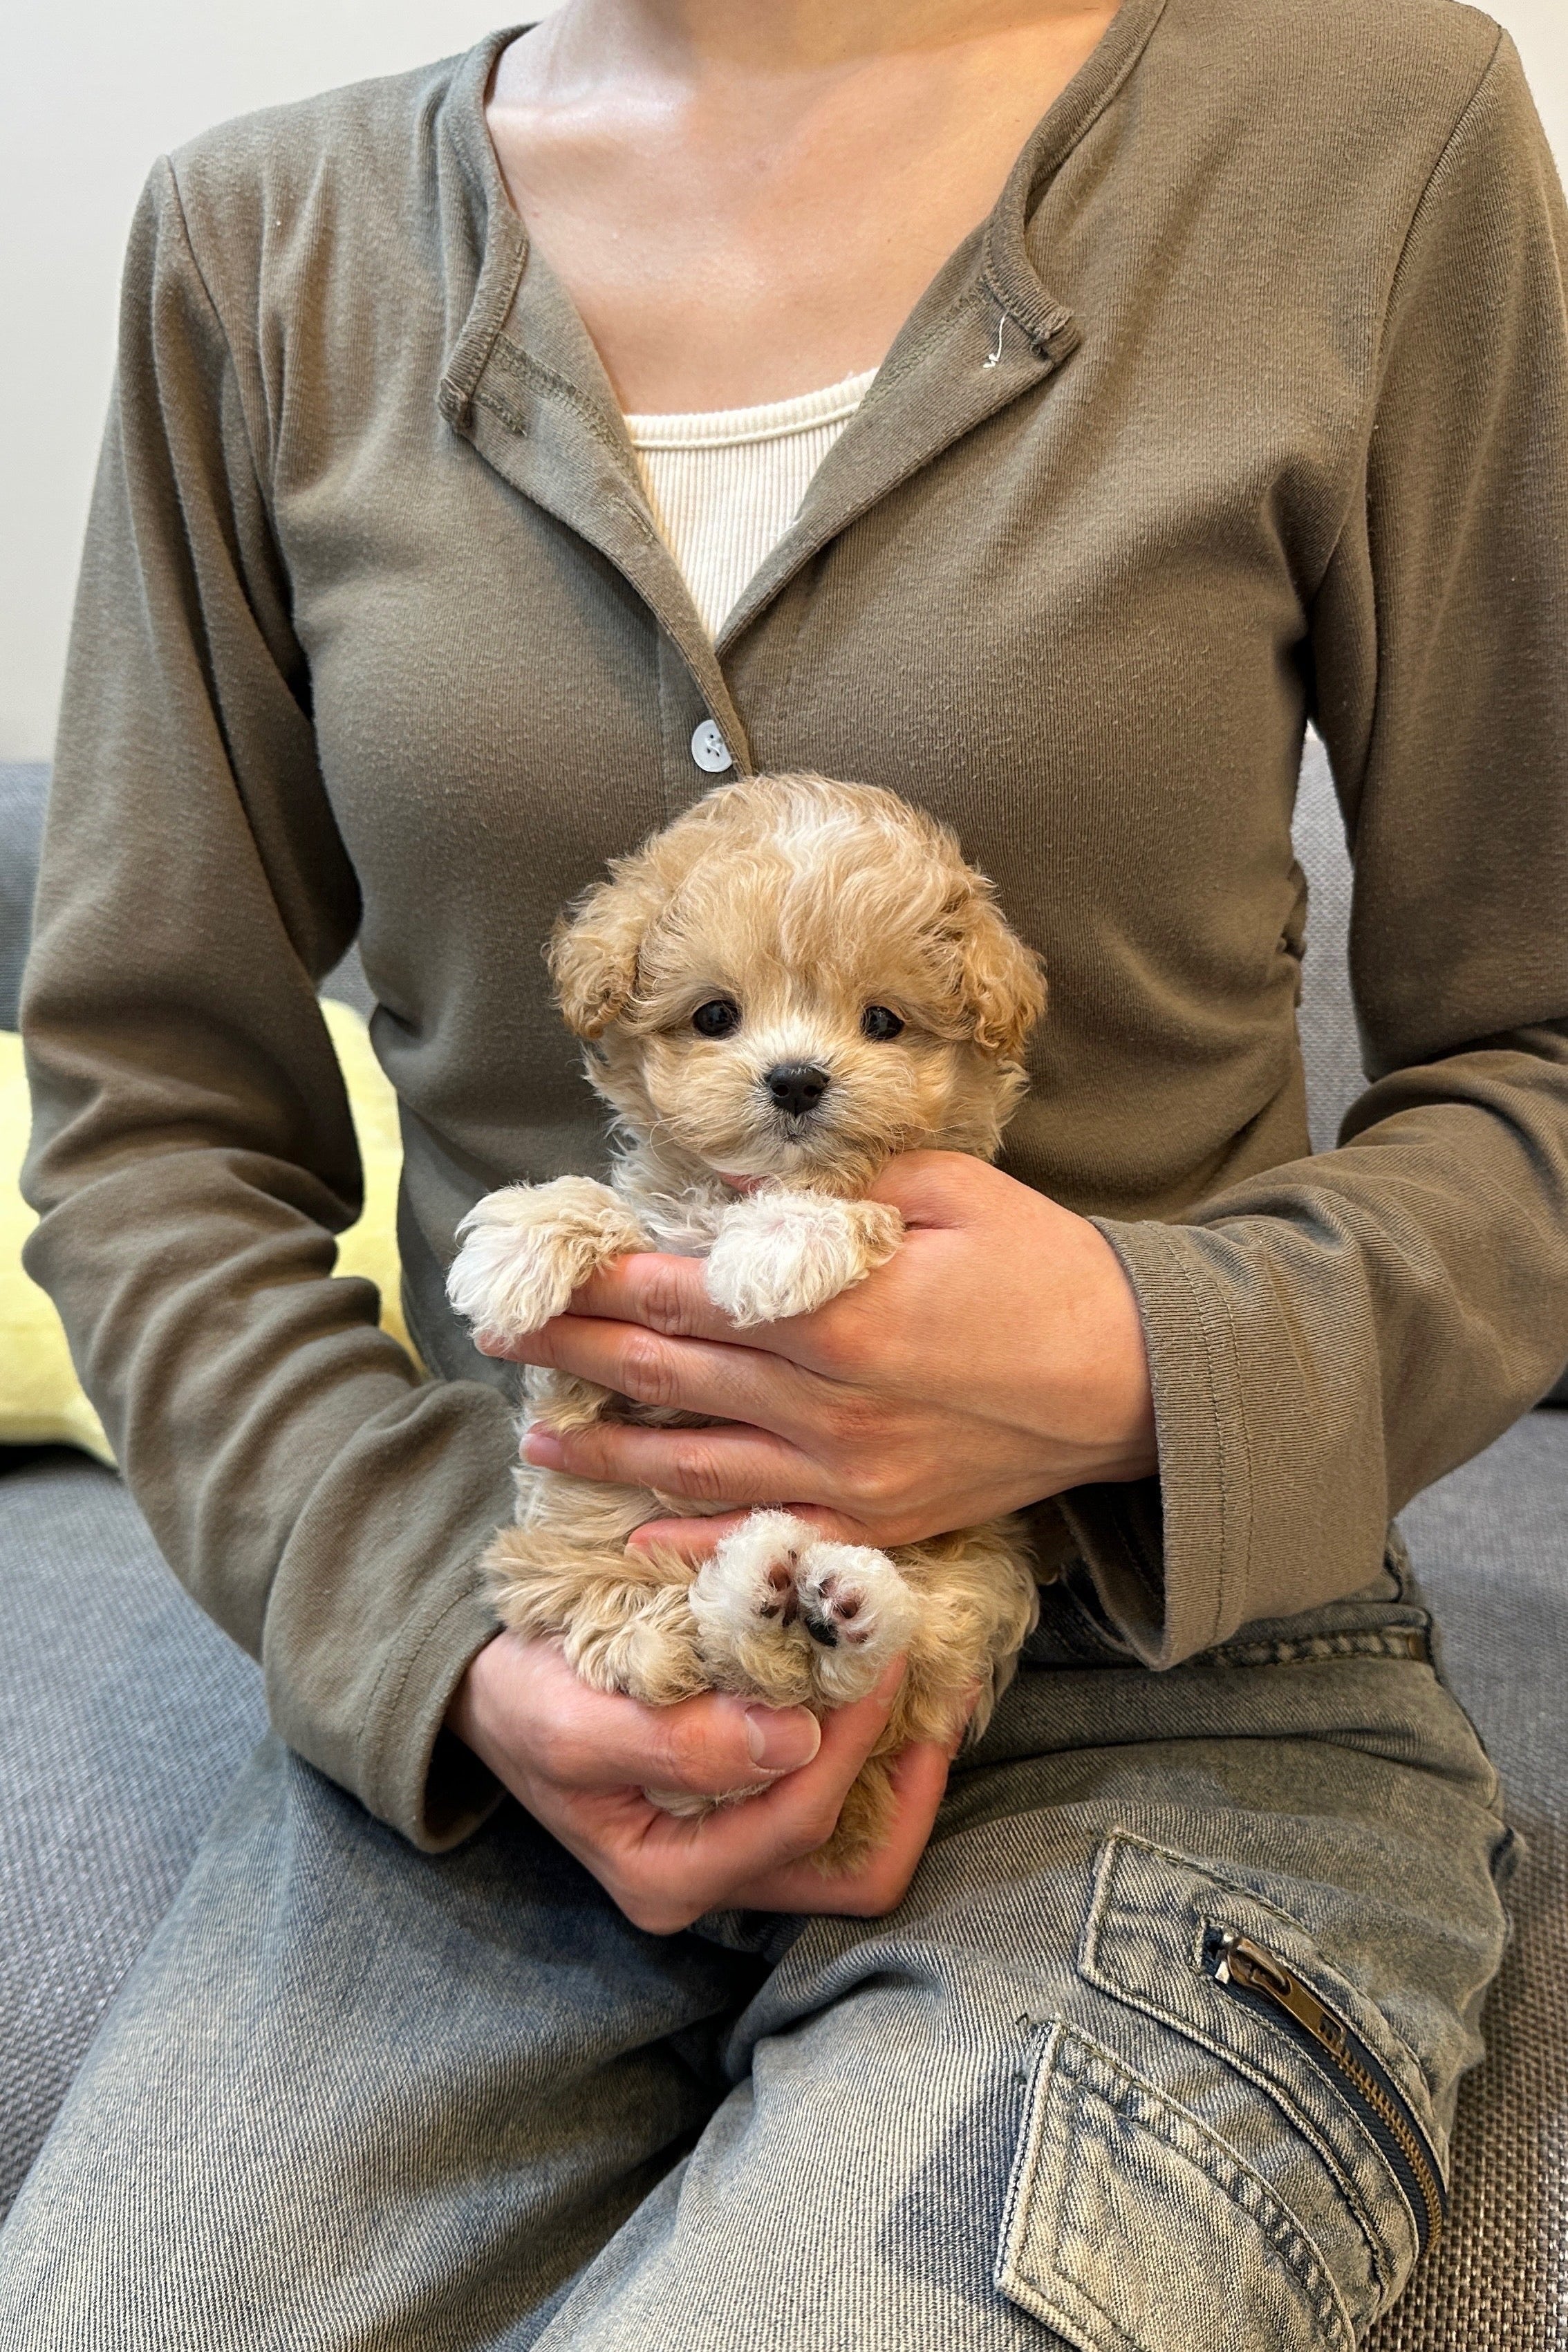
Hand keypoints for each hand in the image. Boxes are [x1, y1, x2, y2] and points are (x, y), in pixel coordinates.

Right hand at [448, 1633, 952, 1931]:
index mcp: (668, 1879)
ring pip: (857, 1841)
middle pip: (853, 1867)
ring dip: (901, 1765)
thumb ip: (677, 1743)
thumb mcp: (572, 1720)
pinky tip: (883, 1688)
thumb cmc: (519, 1704)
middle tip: (939, 1680)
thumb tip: (796, 1742)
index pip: (799, 1825)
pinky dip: (872, 1751)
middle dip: (909, 1777)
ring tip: (928, 1681)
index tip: (881, 1654)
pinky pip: (837, 1804)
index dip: (856, 1744)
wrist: (484, 1694)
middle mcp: (712, 1882)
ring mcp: (734, 1852)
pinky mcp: (745, 1813)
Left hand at [496, 1152, 1155, 1554]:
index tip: (538, 1270)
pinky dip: (690, 1538)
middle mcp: (829, 1404)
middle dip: (576, 1353)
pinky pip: (763, 1534)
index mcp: (841, 1311)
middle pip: (670, 1375)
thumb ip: (828, 1190)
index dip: (600, 1281)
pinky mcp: (878, 1524)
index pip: (685, 1293)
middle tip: (498, 1338)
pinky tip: (633, 1534)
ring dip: (605, 1454)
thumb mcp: (946, 1191)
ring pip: (695, 1465)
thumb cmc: (1046, 1269)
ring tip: (536, 1438)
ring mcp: (850, 1477)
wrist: (1139, 1382)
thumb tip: (724, 1179)